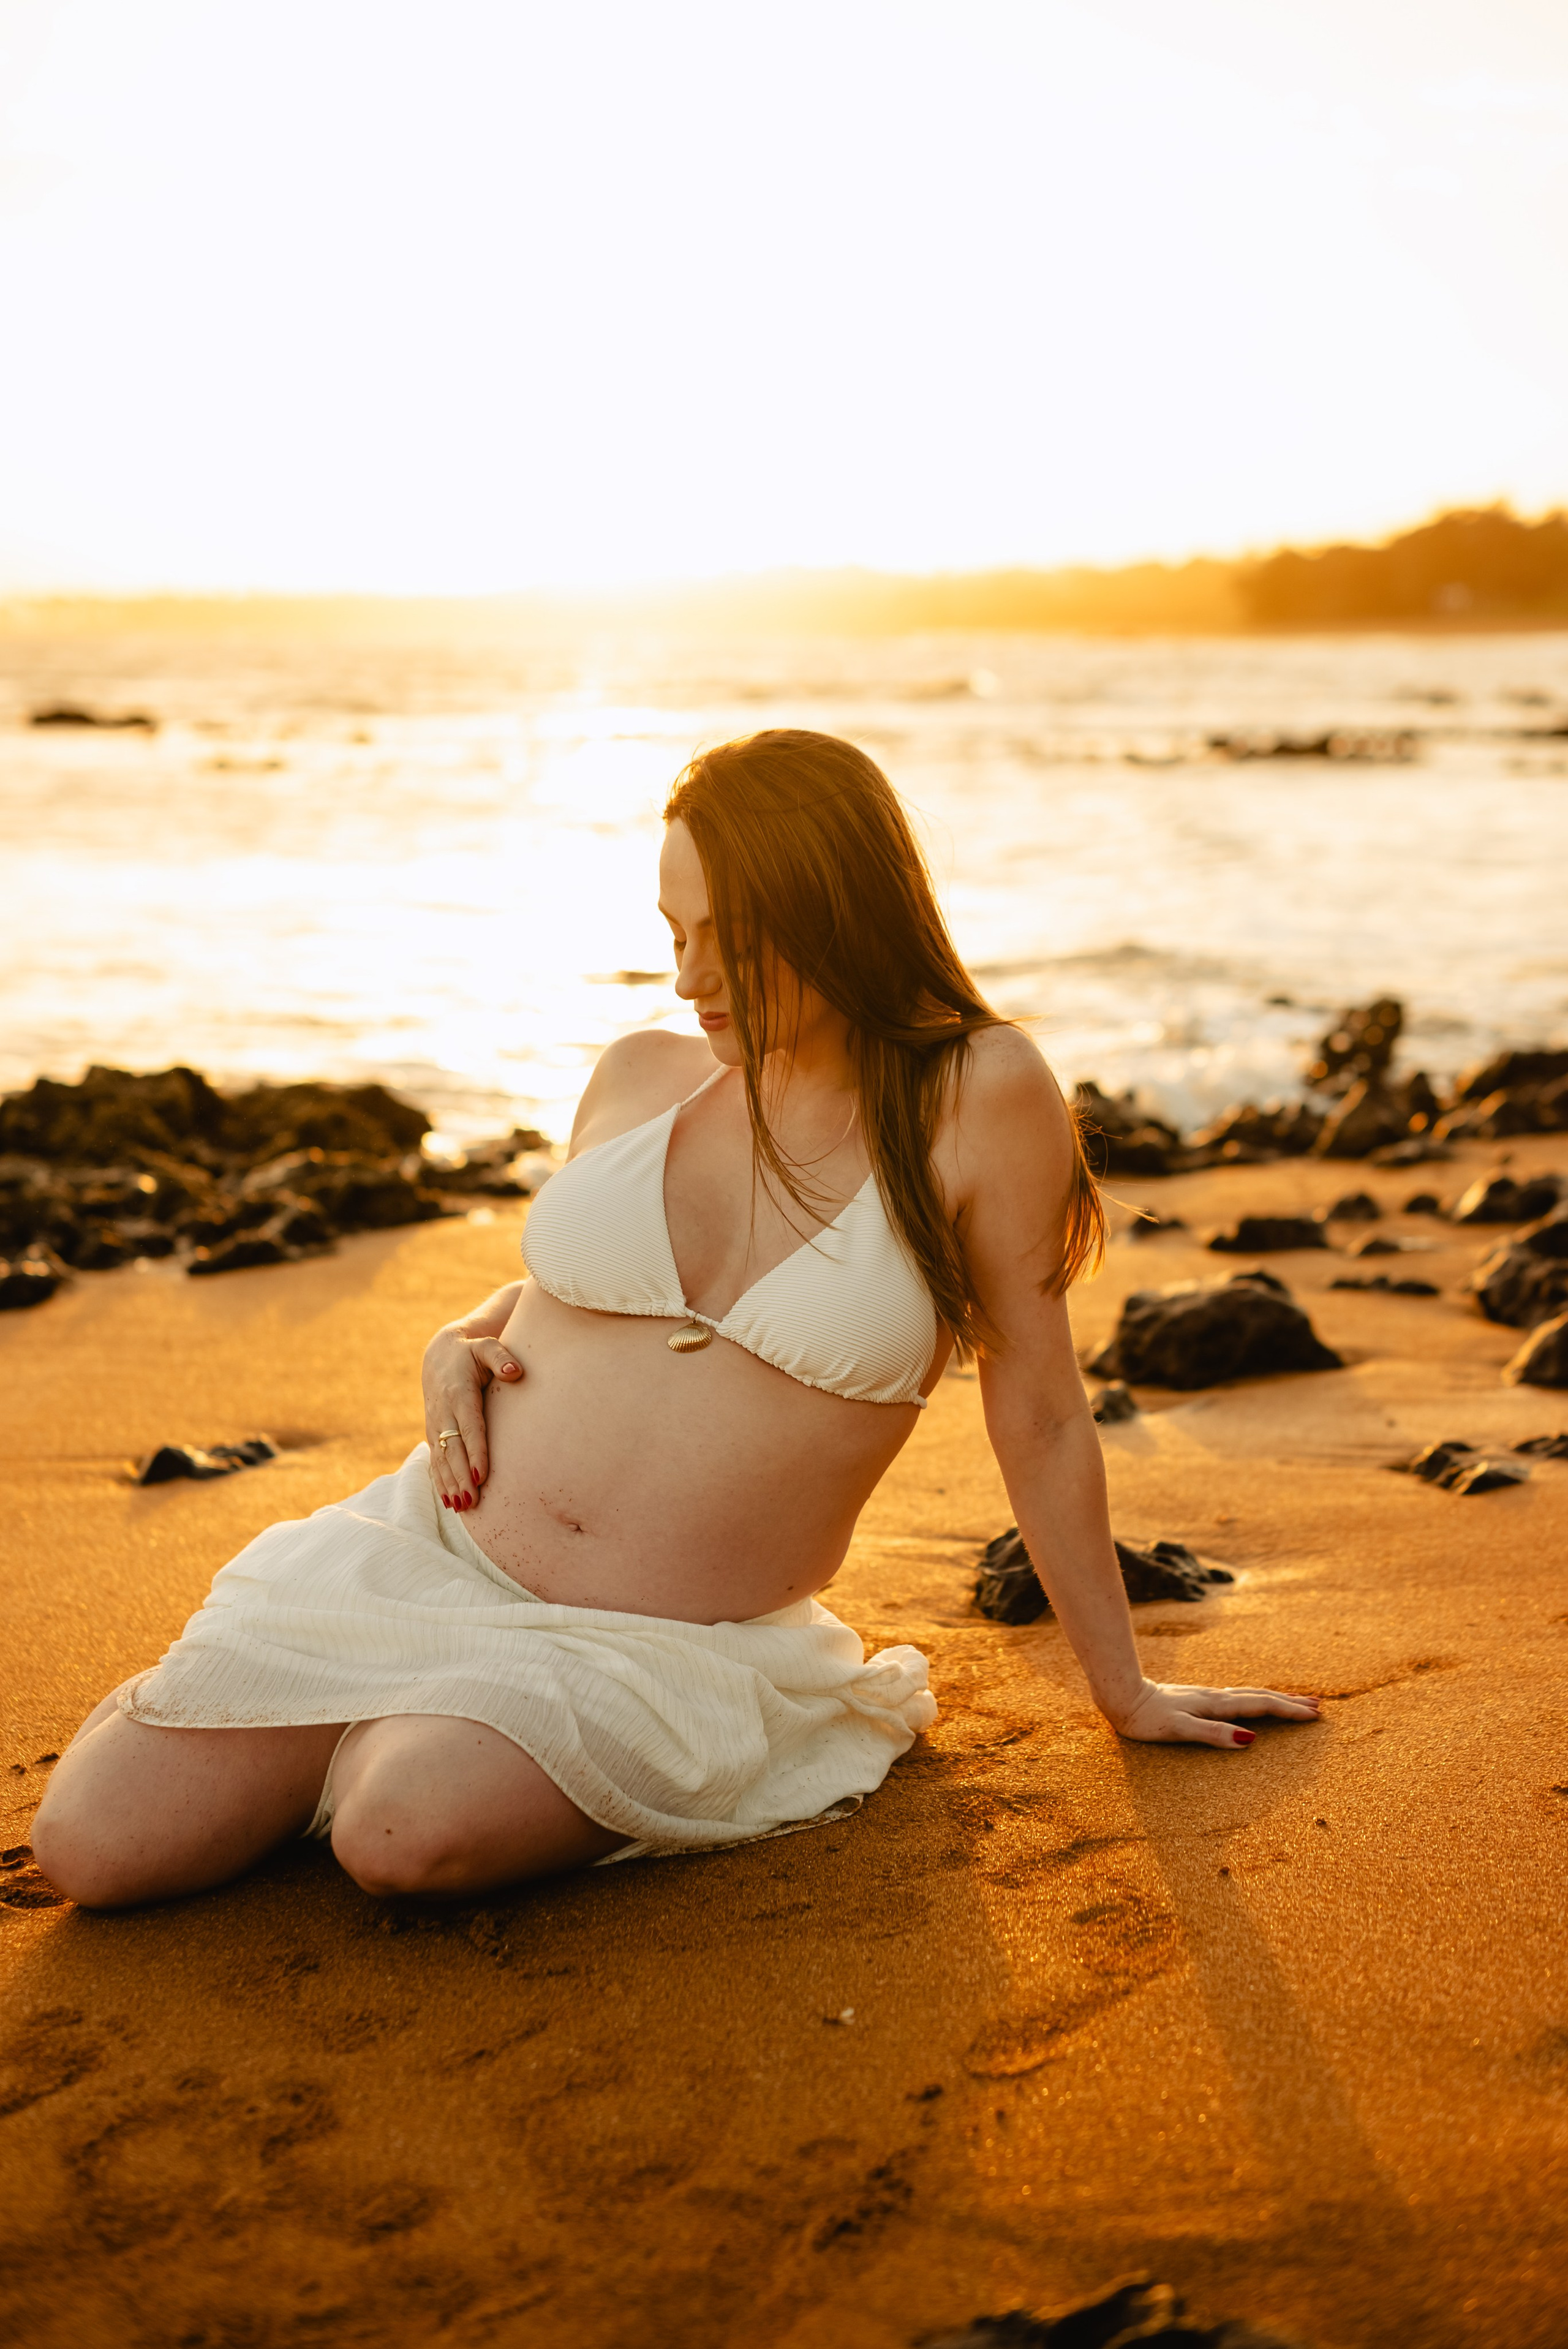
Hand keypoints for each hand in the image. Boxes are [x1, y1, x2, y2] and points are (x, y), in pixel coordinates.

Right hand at [423, 1326, 521, 1510]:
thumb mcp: (486, 1346)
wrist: (440, 1356)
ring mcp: (435, 1425)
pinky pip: (434, 1461)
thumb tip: (515, 1371)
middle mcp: (443, 1412)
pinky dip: (440, 1481)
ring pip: (441, 1459)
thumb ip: (501, 1357)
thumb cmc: (471, 1353)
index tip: (480, 1475)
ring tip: (462, 1507)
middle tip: (473, 1501)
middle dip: (461, 1476)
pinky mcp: (432, 1434)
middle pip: (452, 1449)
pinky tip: (449, 1502)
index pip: (469, 1427)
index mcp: (459, 1394)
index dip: (474, 1452)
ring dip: (449, 1484)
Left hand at [1110, 1680, 1320, 1748]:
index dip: (1289, 1710)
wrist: (1121, 1696)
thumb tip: (1250, 1739)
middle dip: (1289, 1701)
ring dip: (1275, 1698)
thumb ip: (1213, 1733)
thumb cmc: (1147, 1718)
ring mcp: (1207, 1696)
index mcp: (1216, 1704)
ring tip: (1295, 1701)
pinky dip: (1255, 1699)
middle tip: (1318, 1706)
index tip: (1315, 1715)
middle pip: (1260, 1696)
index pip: (1261, 1706)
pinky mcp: (1198, 1698)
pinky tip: (1252, 1703)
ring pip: (1249, 1694)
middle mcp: (1216, 1697)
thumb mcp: (1179, 1729)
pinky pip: (1237, 1697)